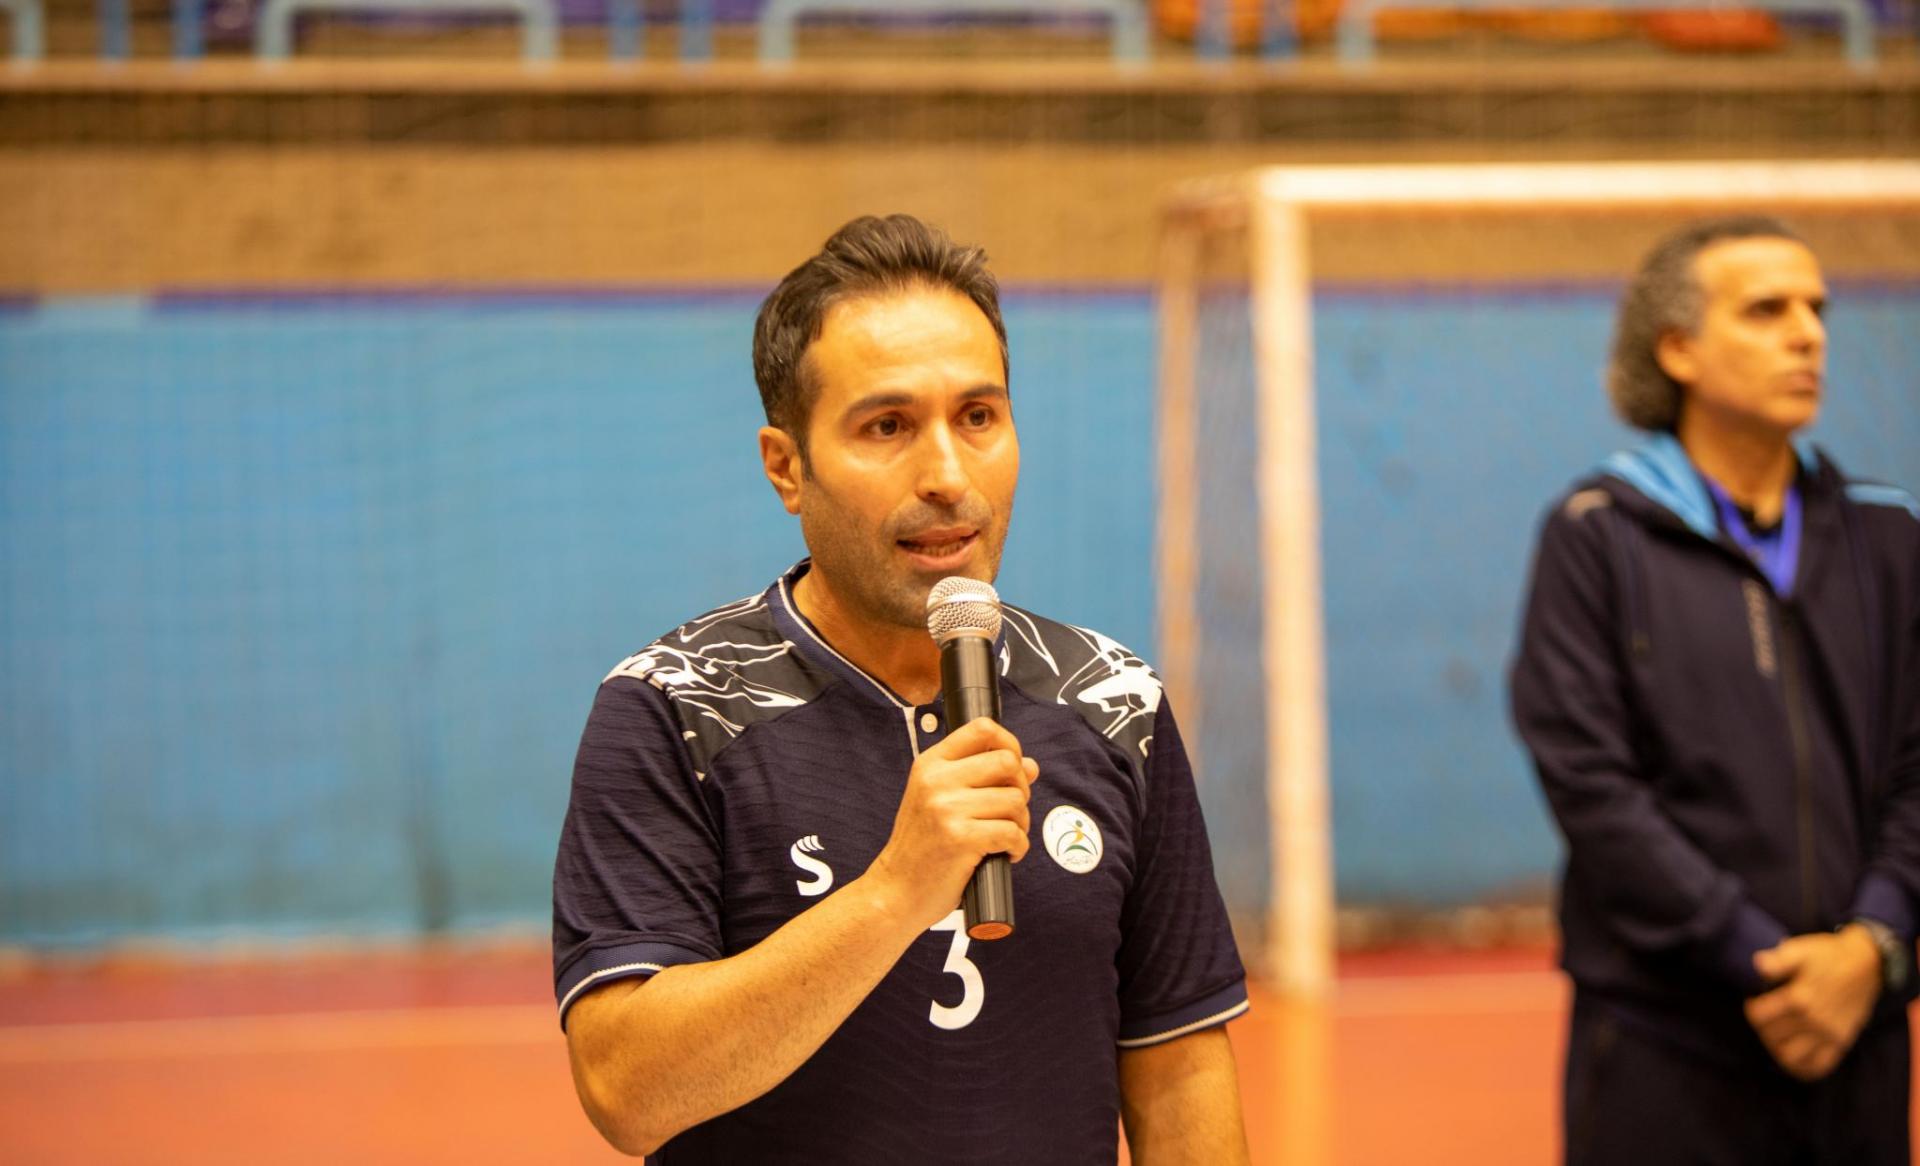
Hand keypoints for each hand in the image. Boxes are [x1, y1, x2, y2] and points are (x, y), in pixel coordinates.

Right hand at [867, 717, 1037, 929]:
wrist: (895, 890)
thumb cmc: (921, 847)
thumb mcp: (940, 800)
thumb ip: (982, 778)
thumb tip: (1029, 765)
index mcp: (931, 764)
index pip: (982, 728)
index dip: (1009, 743)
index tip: (1013, 768)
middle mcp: (937, 780)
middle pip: (1007, 762)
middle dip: (1021, 788)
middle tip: (1011, 811)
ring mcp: (947, 808)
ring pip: (1015, 800)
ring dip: (1021, 823)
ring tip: (1005, 837)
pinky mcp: (960, 838)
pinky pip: (1013, 833)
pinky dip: (1018, 847)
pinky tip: (1004, 854)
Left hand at [1744, 925, 1882, 1081]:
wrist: (1866, 964)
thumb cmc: (1828, 955)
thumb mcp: (1801, 950)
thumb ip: (1777, 960)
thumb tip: (1756, 964)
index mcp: (1799, 997)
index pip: (1759, 1016)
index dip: (1750, 1008)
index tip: (1754, 1000)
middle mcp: (1813, 1020)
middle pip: (1771, 1037)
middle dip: (1761, 1028)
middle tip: (1765, 1018)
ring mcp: (1828, 1034)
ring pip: (1790, 1058)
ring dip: (1776, 1049)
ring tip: (1776, 1035)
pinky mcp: (1841, 1042)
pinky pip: (1818, 1067)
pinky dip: (1801, 1067)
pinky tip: (1793, 1055)